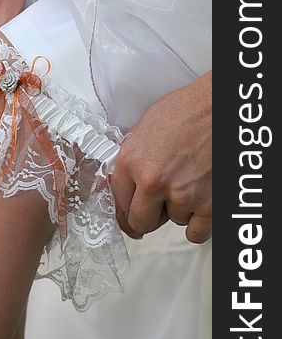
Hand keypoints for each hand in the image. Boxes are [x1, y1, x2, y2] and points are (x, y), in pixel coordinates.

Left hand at [111, 71, 211, 243]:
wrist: (219, 105)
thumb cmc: (187, 110)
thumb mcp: (145, 129)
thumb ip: (131, 160)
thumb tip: (119, 183)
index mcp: (131, 161)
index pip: (118, 202)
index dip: (125, 209)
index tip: (130, 213)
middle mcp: (152, 181)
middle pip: (139, 223)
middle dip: (147, 217)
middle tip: (156, 207)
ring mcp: (181, 194)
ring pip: (172, 222)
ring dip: (179, 210)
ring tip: (188, 183)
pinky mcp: (207, 203)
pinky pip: (196, 232)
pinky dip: (198, 223)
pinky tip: (199, 205)